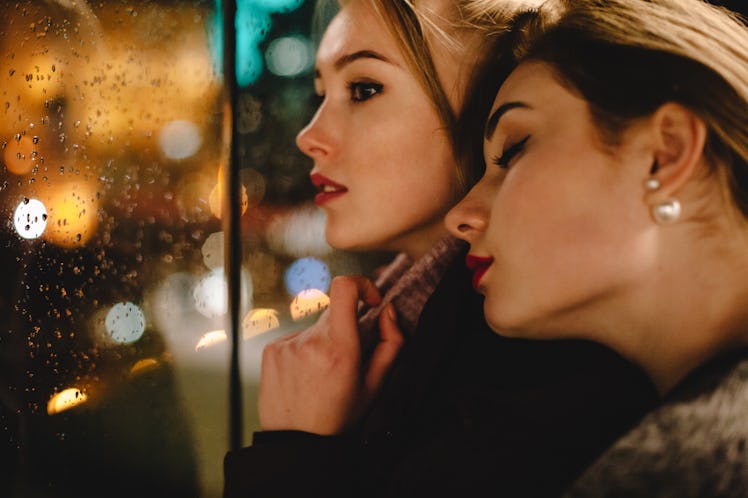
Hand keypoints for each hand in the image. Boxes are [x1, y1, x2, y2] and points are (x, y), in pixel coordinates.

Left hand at [258, 276, 403, 434]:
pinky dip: (304, 351)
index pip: (344, 288)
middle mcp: (311, 341)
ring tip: (320, 375)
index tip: (370, 300)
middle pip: (335, 312)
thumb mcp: (376, 385)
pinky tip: (303, 377)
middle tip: (346, 358)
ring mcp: (288, 344)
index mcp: (341, 349)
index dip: (361, 284)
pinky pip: (296, 338)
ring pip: (316, 327)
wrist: (296, 442)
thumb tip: (388, 310)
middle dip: (346, 326)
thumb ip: (392, 343)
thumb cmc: (340, 414)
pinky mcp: (272, 349)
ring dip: (323, 342)